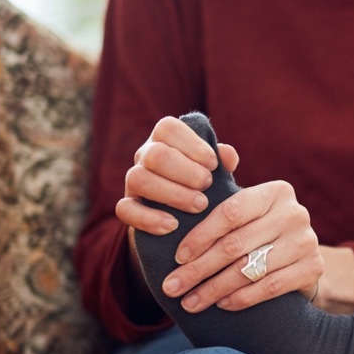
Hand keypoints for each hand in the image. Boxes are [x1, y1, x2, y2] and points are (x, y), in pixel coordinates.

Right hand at [115, 116, 239, 235]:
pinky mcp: (127, 207)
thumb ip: (223, 160)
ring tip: (199, 206)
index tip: (213, 165)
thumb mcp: (215, 171)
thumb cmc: (203, 185)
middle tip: (207, 185)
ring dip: (172, 194)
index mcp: (164, 140)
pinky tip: (173, 225)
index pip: (168, 128)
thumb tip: (228, 155)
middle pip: (155, 154)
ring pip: (138, 179)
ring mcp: (132, 181)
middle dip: (186, 171)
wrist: (185, 220)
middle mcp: (145, 156)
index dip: (192, 144)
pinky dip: (149, 218)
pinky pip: (125, 209)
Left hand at [162, 180, 323, 311]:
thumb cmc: (260, 231)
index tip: (177, 258)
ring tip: (190, 302)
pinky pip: (270, 287)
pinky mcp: (313, 268)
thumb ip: (226, 187)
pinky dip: (242, 298)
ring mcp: (307, 241)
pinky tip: (222, 305)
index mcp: (276, 191)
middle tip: (173, 287)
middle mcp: (294, 213)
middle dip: (199, 269)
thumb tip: (221, 152)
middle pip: (235, 245)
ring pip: (249, 269)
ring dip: (214, 289)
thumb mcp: (247, 209)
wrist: (300, 259)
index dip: (200, 236)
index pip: (230, 213)